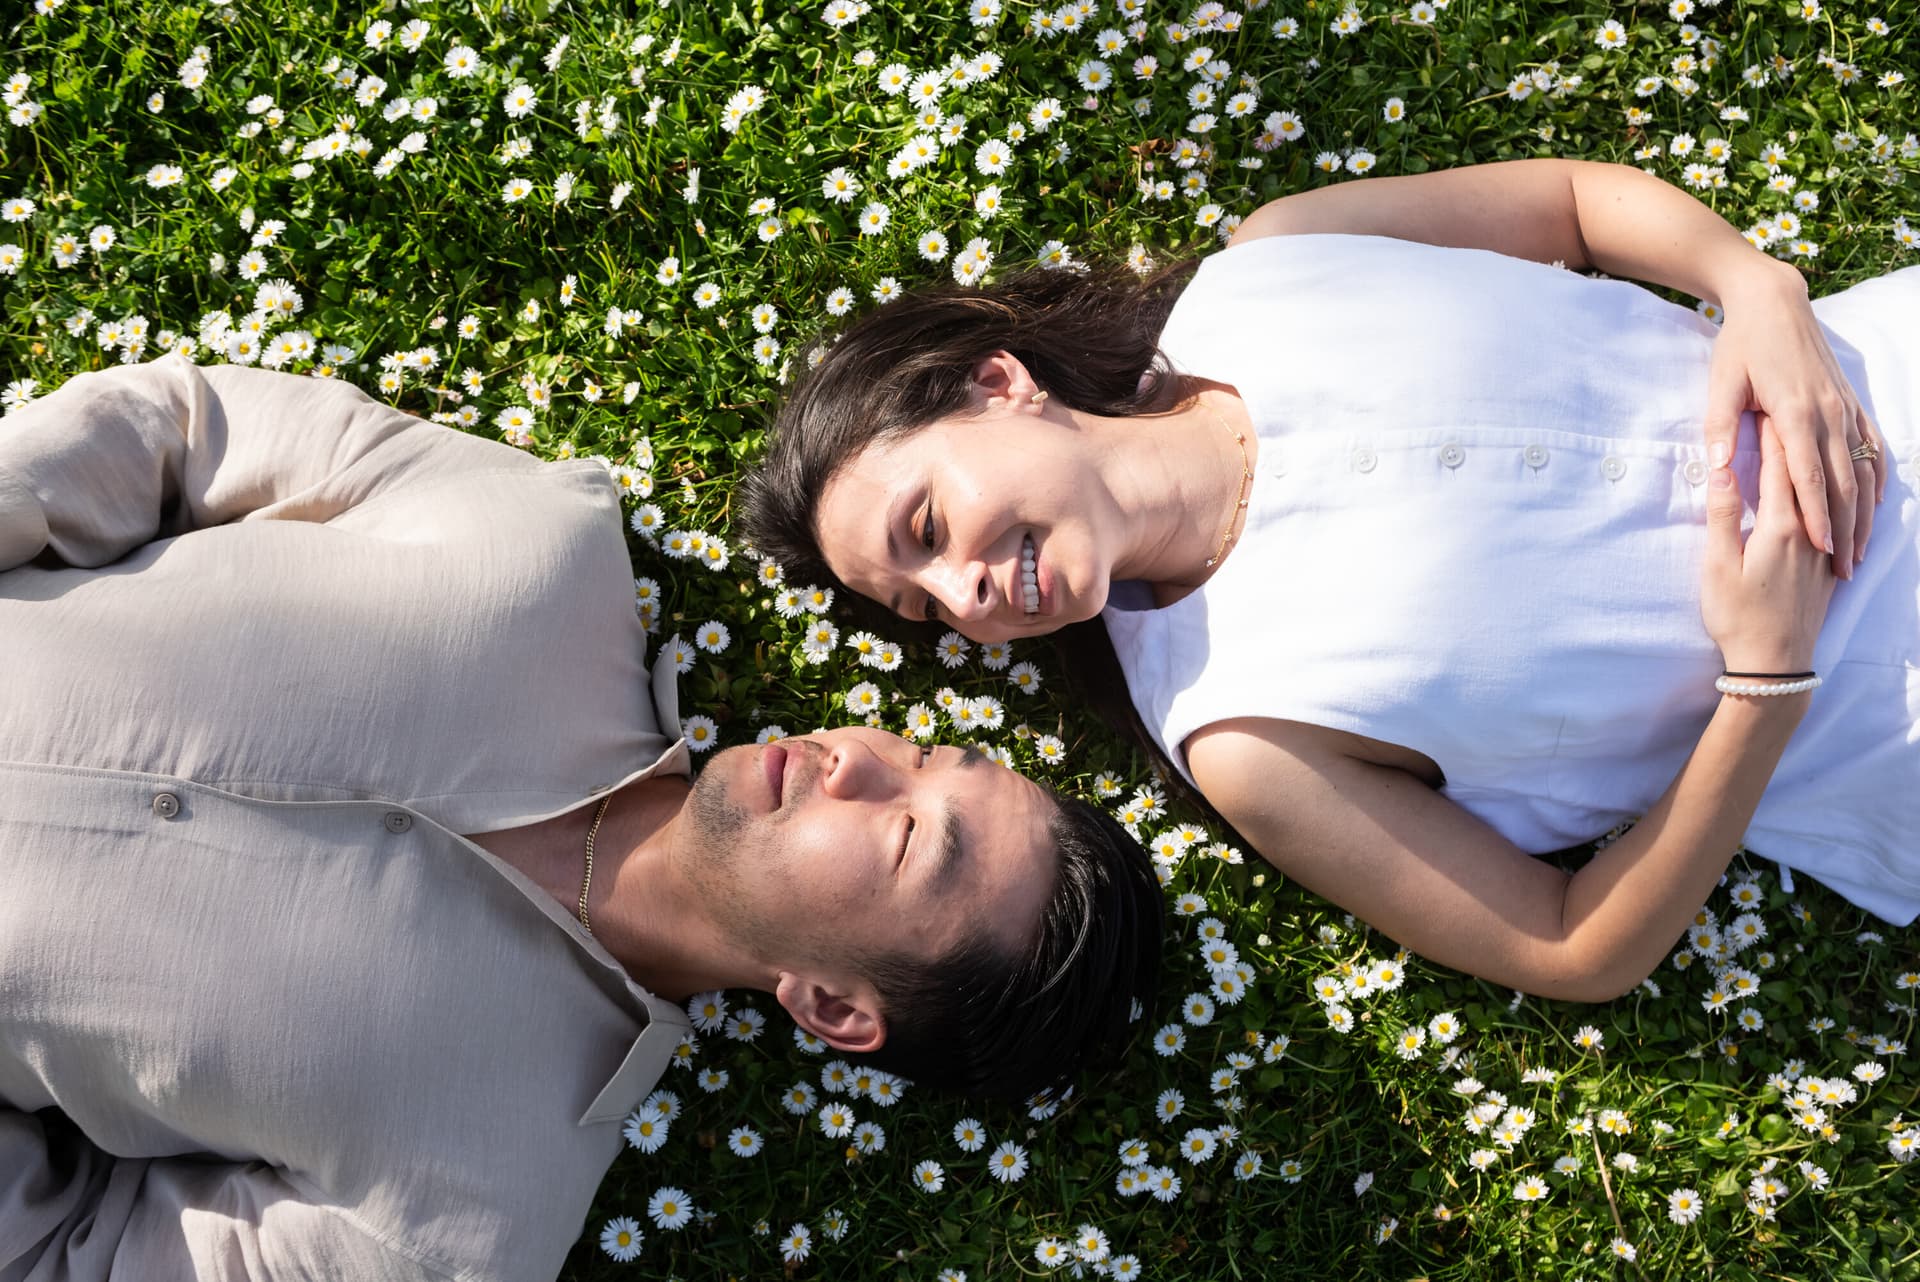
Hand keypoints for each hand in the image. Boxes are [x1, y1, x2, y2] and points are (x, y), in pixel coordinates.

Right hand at [1700, 413, 1837, 675]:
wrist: (1775, 664)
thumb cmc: (1737, 616)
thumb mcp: (1718, 565)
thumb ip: (1723, 514)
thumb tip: (1720, 468)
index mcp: (1779, 526)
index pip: (1777, 466)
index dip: (1771, 432)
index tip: (1763, 403)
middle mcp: (1809, 531)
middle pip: (1804, 474)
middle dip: (1793, 439)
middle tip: (1783, 409)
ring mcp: (1821, 549)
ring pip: (1824, 495)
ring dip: (1814, 464)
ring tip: (1807, 438)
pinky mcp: (1827, 567)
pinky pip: (1834, 517)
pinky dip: (1829, 494)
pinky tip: (1831, 488)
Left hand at [1702, 264, 1886, 580]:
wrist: (1774, 302)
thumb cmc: (1740, 345)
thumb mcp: (1721, 385)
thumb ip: (1720, 428)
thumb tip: (1721, 469)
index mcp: (1795, 414)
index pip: (1809, 478)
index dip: (1817, 517)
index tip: (1821, 551)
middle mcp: (1829, 413)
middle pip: (1843, 483)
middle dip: (1845, 529)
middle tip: (1843, 570)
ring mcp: (1845, 407)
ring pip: (1863, 469)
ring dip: (1864, 512)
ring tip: (1859, 550)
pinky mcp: (1851, 401)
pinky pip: (1873, 445)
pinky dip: (1878, 476)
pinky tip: (1877, 503)